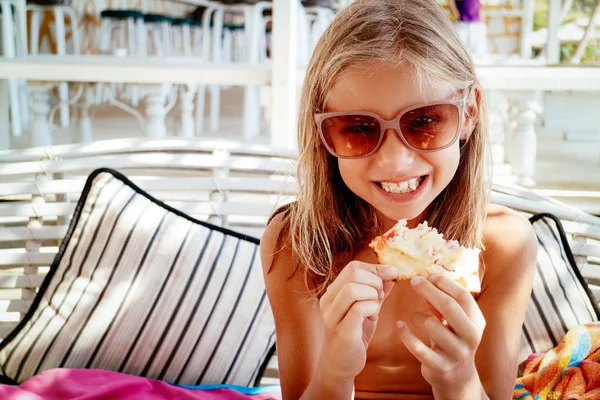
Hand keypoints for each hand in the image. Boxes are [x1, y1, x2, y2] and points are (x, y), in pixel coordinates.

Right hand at [318, 261, 397, 380]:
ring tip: (375, 307)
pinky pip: (358, 309)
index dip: (375, 268)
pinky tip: (372, 317)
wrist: (339, 366)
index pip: (353, 267)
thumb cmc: (353, 336)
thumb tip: (391, 275)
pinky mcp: (342, 331)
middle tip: (381, 296)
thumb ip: (376, 292)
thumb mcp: (366, 310)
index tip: (391, 276)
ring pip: (353, 289)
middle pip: (353, 273)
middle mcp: (328, 301)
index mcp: (333, 292)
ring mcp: (332, 316)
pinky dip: (372, 308)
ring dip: (372, 295)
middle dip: (375, 281)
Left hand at [396, 275, 485, 395]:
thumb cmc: (452, 340)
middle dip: (429, 290)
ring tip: (414, 318)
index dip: (445, 284)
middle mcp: (470, 337)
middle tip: (414, 281)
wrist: (457, 378)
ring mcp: (456, 353)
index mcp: (476, 322)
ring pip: (432, 325)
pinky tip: (399, 325)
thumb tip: (425, 280)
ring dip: (417, 316)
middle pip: (449, 307)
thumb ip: (442, 304)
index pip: (463, 296)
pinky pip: (418, 347)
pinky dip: (405, 334)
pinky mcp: (440, 366)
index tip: (429, 276)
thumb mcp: (454, 322)